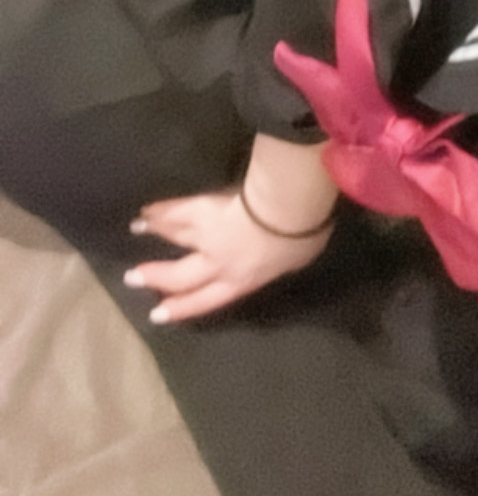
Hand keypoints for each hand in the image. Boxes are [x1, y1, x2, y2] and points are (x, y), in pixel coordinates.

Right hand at [124, 188, 332, 322]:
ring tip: (135, 229)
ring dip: (155, 233)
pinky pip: (177, 212)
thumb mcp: (297, 260)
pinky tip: (148, 209)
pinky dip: (161, 210)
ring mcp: (207, 237)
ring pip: (175, 238)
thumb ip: (283, 262)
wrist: (288, 213)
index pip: (206, 299)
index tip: (158, 314)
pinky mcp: (203, 210)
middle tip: (132, 279)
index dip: (182, 308)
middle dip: (156, 278)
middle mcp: (217, 264)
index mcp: (241, 281)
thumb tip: (285, 257)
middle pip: (180, 276)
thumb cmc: (300, 240)